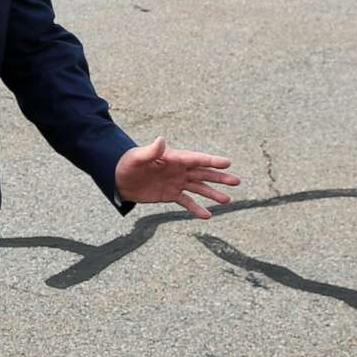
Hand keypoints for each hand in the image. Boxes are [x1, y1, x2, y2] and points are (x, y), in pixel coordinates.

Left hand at [115, 138, 239, 218]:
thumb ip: (152, 151)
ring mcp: (177, 182)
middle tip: (237, 182)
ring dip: (212, 194)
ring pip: (199, 188)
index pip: (196, 159)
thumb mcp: (138, 157)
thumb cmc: (128, 163)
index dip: (212, 161)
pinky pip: (187, 202)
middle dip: (219, 177)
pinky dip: (196, 209)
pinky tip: (207, 215)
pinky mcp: (171, 194)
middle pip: (203, 173)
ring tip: (227, 200)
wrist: (119, 177)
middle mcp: (179, 170)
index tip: (228, 163)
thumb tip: (161, 140)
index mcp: (174, 158)